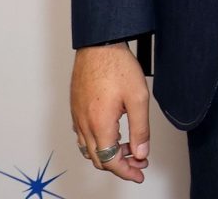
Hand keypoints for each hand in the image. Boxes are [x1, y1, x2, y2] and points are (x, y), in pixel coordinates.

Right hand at [71, 42, 151, 183]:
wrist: (99, 44)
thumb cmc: (116, 66)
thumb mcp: (138, 98)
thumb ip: (141, 129)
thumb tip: (141, 152)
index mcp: (99, 125)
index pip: (111, 161)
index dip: (127, 171)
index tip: (139, 173)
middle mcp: (84, 124)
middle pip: (99, 159)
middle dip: (120, 165)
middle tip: (139, 161)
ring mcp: (77, 116)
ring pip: (89, 149)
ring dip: (108, 154)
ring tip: (128, 148)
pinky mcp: (76, 108)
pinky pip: (83, 135)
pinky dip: (98, 142)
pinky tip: (112, 134)